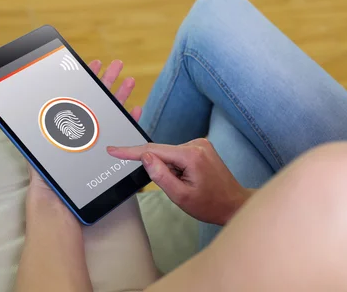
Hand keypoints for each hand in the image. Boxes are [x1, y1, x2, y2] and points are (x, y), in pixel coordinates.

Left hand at [27, 60, 141, 204]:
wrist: (63, 213)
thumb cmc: (49, 189)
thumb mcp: (40, 159)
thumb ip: (40, 141)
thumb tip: (28, 118)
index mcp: (66, 134)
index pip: (77, 100)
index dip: (86, 81)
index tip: (93, 64)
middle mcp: (83, 137)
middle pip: (96, 103)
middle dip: (107, 81)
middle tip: (116, 64)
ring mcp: (98, 146)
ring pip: (112, 115)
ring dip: (120, 96)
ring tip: (129, 80)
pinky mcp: (111, 158)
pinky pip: (124, 135)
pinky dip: (130, 121)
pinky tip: (136, 109)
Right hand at [107, 139, 253, 225]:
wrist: (234, 204)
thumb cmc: (210, 204)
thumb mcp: (180, 196)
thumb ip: (160, 176)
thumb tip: (145, 157)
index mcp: (191, 154)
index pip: (153, 150)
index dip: (130, 151)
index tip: (113, 150)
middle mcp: (197, 143)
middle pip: (162, 153)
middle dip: (161, 170)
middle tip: (178, 188)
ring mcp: (201, 143)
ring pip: (170, 155)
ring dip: (170, 170)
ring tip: (188, 186)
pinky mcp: (202, 147)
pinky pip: (178, 155)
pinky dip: (176, 167)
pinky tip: (190, 180)